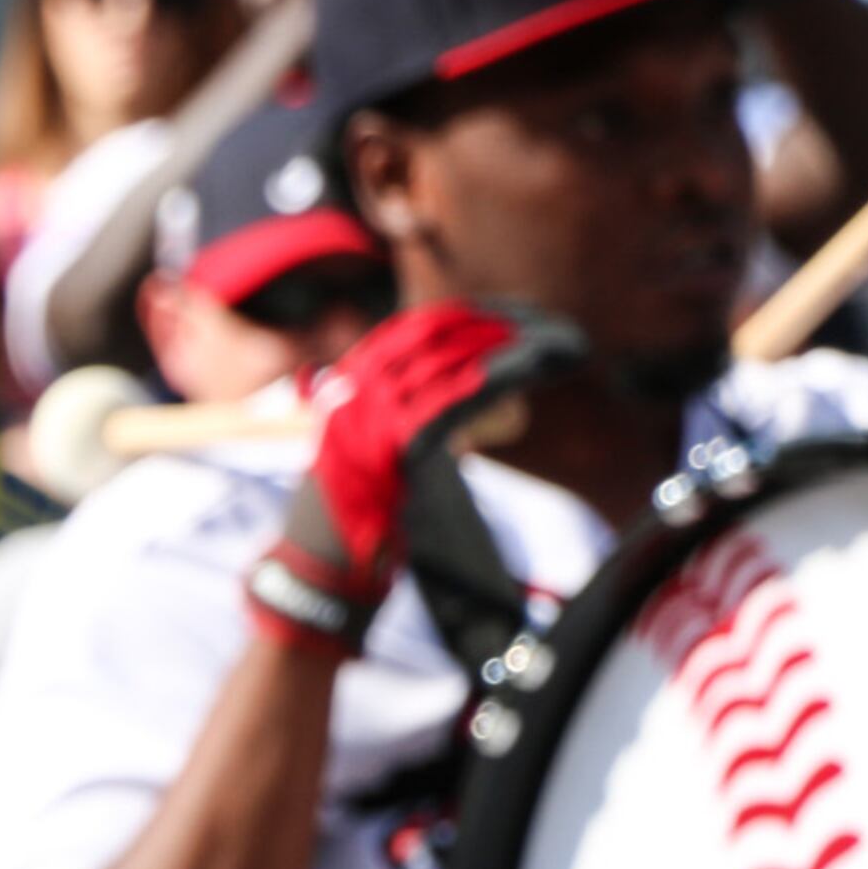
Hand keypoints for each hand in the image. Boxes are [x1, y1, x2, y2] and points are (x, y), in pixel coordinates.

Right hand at [268, 303, 581, 632]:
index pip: (412, 328)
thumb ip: (399, 414)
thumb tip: (461, 395)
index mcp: (349, 381)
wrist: (322, 556)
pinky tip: (516, 374)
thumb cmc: (353, 506)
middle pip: (432, 336)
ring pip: (444, 364)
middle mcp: (355, 389)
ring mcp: (369, 415)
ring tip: (545, 347)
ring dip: (500, 350)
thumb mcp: (368, 446)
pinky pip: (445, 404)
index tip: (510, 313)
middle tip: (540, 325)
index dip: (466, 316)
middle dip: (490, 325)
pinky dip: (482, 385)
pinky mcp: (390, 446)